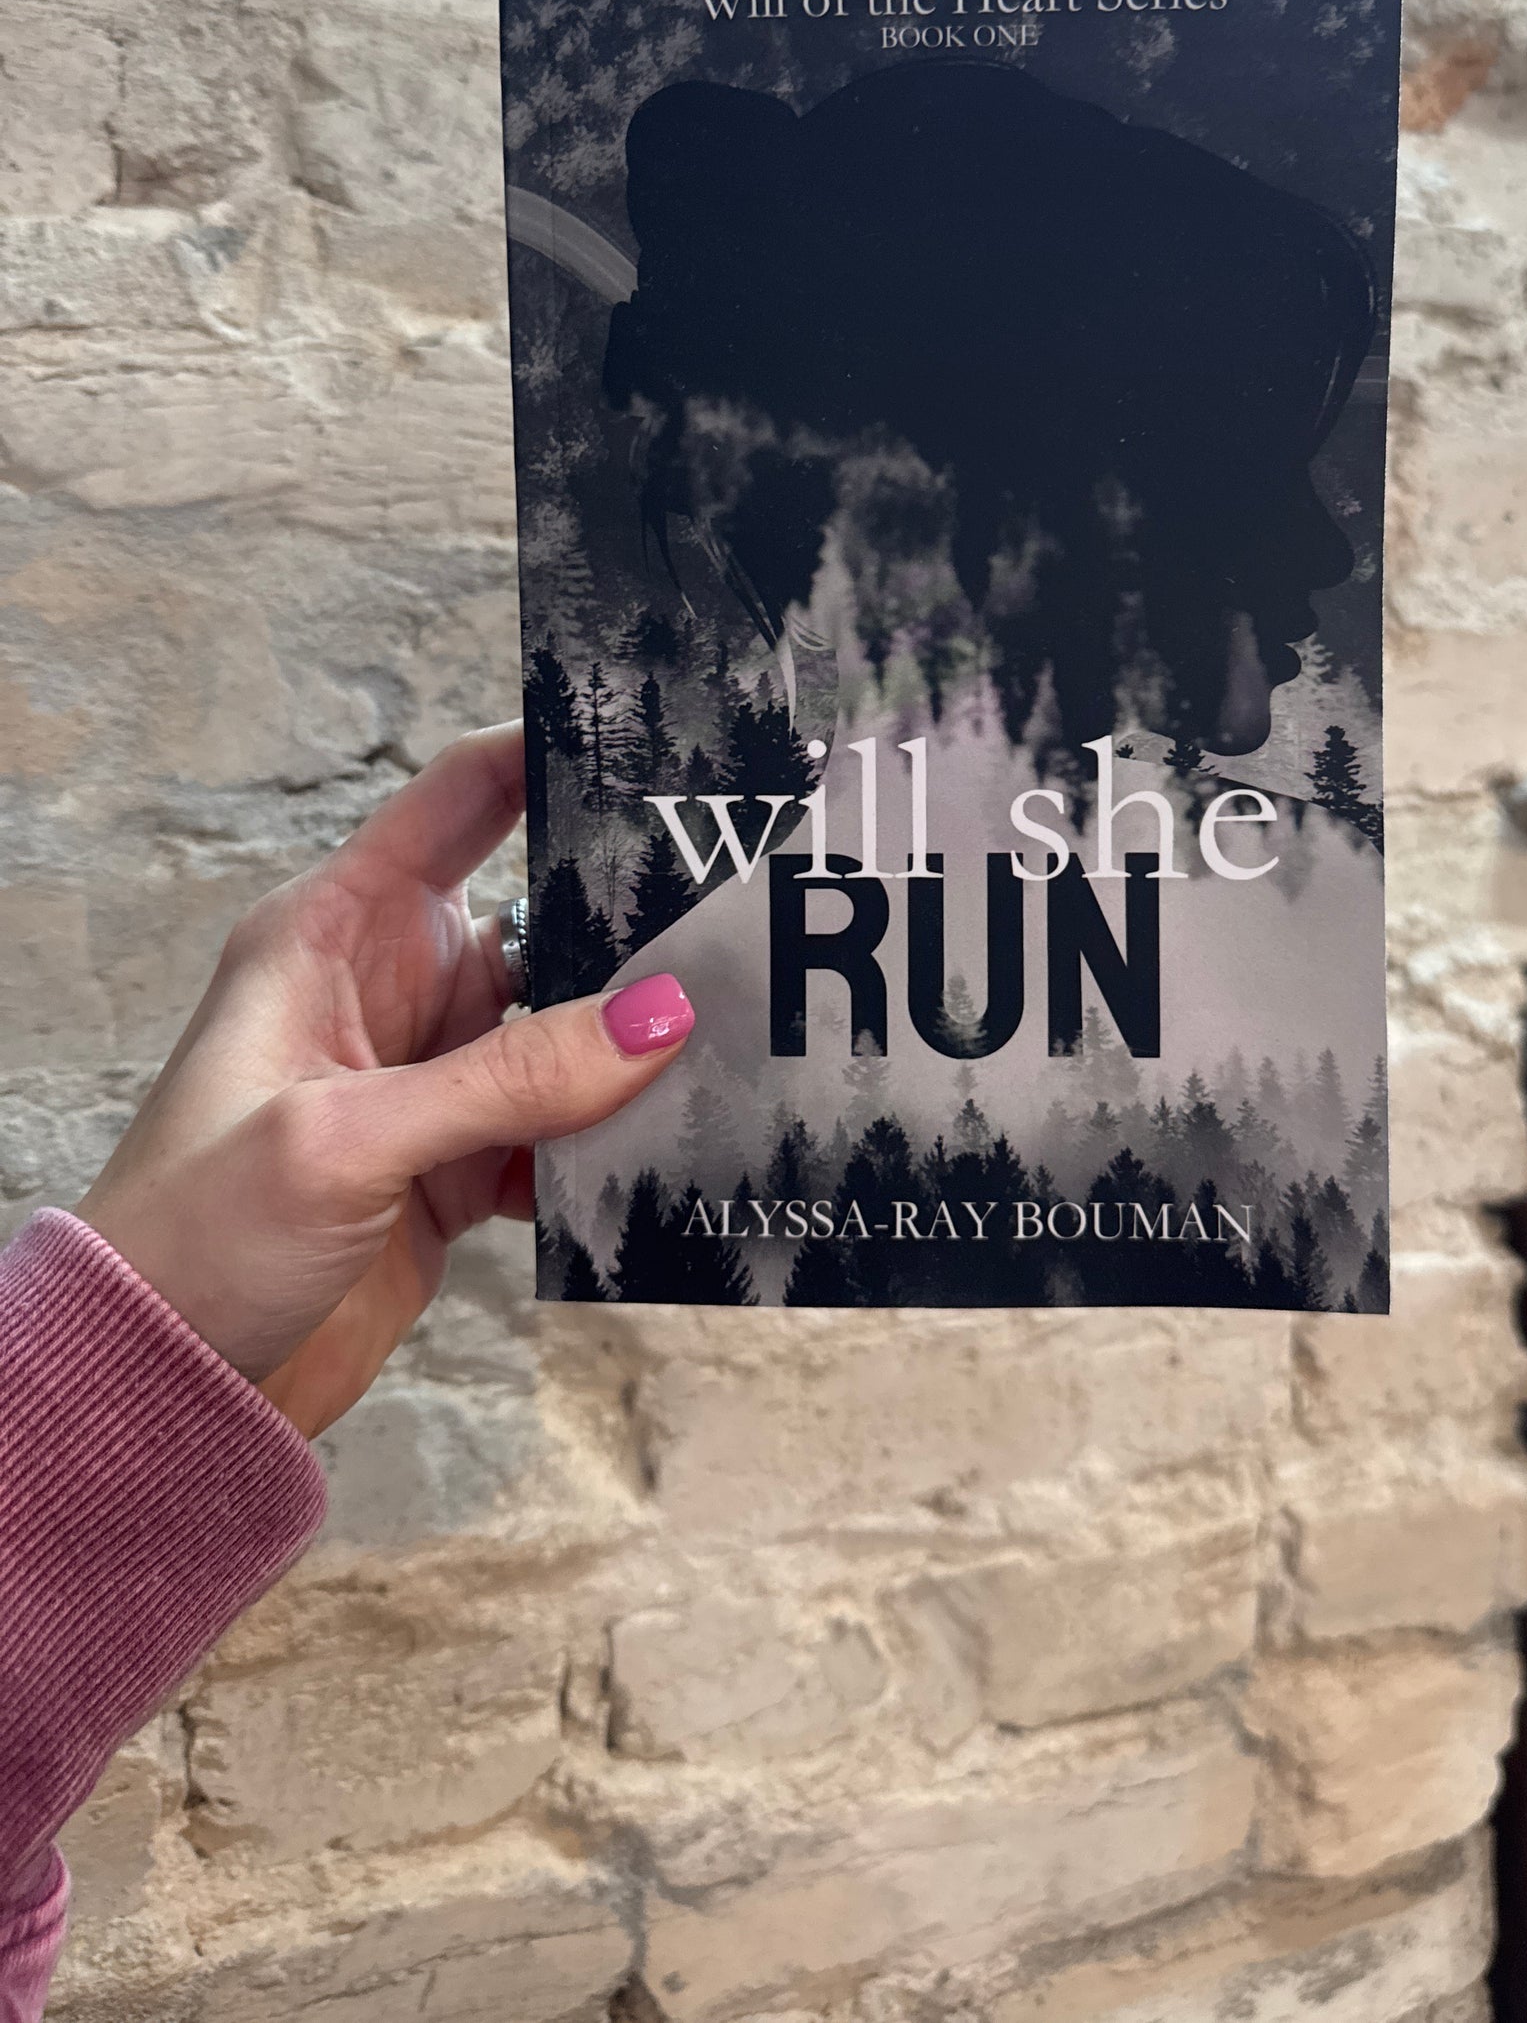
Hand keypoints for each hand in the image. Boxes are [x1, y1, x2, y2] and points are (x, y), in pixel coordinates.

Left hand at [78, 723, 690, 1439]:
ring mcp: (430, 1079)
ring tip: (738, 1030)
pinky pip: (566, 1127)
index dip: (545, 758)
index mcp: (334, 932)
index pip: (457, 802)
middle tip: (740, 908)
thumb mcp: (348, 1139)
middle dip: (629, 917)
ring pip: (567, 1029)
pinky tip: (675, 1143)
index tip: (655, 753)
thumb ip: (509, 1078)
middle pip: (539, 917)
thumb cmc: (199, 1236)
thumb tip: (661, 1018)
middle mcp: (389, 988)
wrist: (165, 1392)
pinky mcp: (459, 1166)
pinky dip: (616, 1139)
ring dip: (634, 1043)